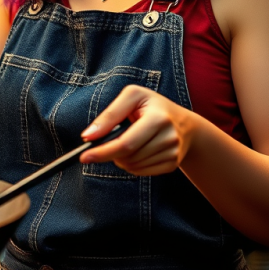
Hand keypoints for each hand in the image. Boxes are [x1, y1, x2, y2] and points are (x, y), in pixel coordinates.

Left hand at [79, 85, 196, 175]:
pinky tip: (135, 151)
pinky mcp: (173, 164)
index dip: (103, 151)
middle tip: (103, 146)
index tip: (83, 157)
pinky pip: (142, 172)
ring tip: (124, 143)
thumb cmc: (151, 105)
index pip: (126, 143)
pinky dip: (132, 165)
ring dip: (120, 159)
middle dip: (110, 154)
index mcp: (158, 117)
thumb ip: (110, 114)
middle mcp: (169, 137)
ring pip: (133, 166)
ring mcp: (173, 153)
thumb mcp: (132, 97)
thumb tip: (88, 136)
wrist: (184, 124)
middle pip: (128, 157)